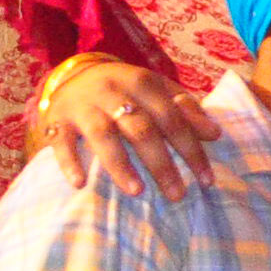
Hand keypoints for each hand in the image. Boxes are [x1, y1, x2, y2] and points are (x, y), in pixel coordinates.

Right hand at [33, 60, 219, 198]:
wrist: (74, 75)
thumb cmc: (127, 90)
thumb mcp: (158, 91)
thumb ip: (186, 110)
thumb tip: (215, 133)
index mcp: (142, 82)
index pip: (173, 119)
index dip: (191, 150)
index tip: (206, 181)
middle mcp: (111, 91)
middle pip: (141, 129)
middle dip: (161, 164)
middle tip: (177, 195)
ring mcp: (82, 105)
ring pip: (103, 134)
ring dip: (120, 164)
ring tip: (137, 192)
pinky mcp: (56, 120)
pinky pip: (60, 142)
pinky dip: (69, 162)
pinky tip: (80, 183)